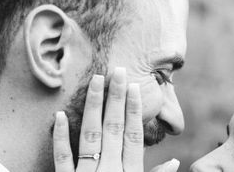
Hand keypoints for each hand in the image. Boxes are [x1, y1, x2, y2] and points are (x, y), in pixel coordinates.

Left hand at [53, 67, 178, 171]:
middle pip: (112, 129)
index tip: (135, 88)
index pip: (132, 137)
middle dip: (116, 99)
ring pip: (89, 136)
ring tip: (95, 81)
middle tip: (118, 71)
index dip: (134, 111)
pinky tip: (58, 116)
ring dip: (92, 107)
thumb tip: (175, 163)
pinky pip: (61, 159)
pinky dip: (59, 138)